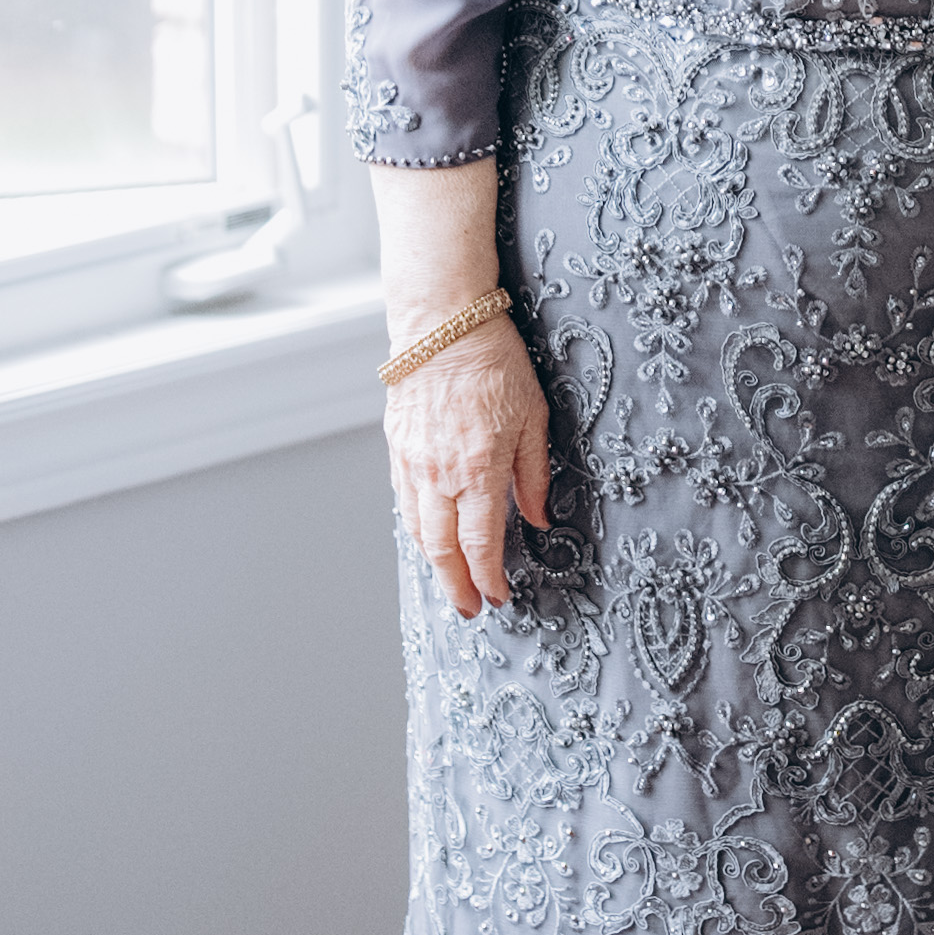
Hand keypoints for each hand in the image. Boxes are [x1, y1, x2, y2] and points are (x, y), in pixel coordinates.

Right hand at [384, 318, 553, 617]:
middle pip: (442, 549)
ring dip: (433, 563)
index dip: (489, 578)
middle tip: (469, 609)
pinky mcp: (396, 447)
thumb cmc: (495, 364)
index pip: (481, 544)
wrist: (443, 325)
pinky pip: (403, 500)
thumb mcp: (533, 417)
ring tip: (450, 581)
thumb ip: (533, 474)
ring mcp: (412, 463)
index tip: (499, 598)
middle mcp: (440, 474)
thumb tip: (537, 518)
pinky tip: (427, 535)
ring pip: (417, 529)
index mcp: (478, 469)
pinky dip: (414, 527)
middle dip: (456, 586)